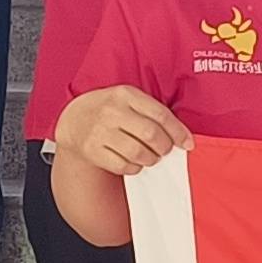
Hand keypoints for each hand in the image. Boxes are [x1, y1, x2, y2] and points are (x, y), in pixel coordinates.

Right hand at [51, 85, 189, 179]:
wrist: (74, 119)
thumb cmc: (109, 109)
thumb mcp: (128, 99)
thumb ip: (152, 111)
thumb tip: (181, 137)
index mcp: (125, 95)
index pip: (160, 114)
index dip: (178, 132)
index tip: (187, 143)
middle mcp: (111, 111)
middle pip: (150, 134)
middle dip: (164, 147)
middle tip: (165, 150)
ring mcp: (99, 132)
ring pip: (138, 152)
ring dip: (151, 159)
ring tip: (151, 156)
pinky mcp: (92, 150)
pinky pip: (122, 165)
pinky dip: (135, 167)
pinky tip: (134, 161)